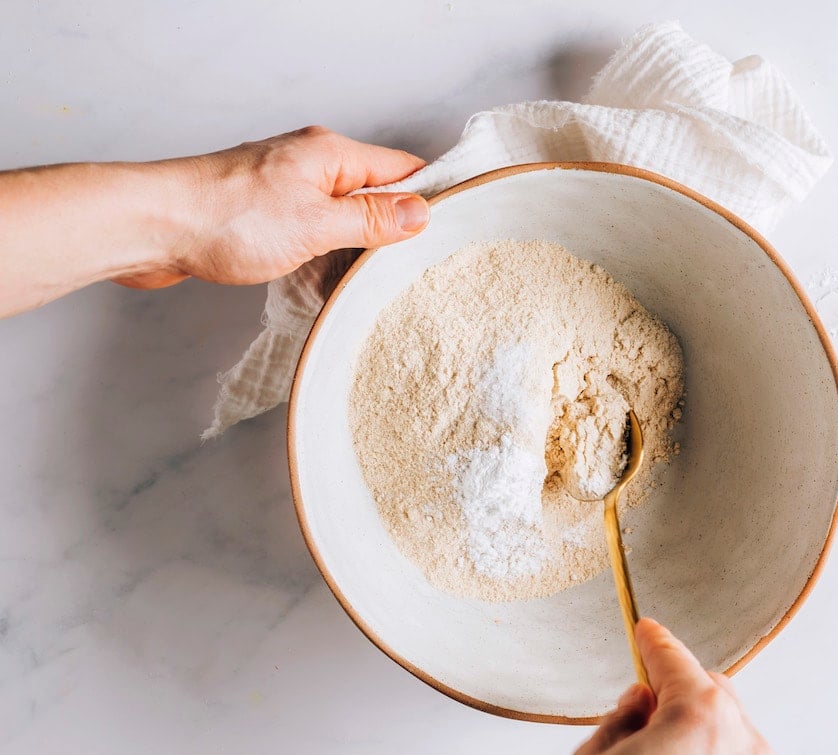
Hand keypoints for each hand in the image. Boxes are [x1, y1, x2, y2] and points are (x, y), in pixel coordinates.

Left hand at [117, 126, 428, 288]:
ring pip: (340, 219)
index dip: (430, 197)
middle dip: (390, 233)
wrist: (152, 227)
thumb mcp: (316, 223)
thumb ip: (371, 219)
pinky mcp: (261, 214)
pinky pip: (310, 234)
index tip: (453, 229)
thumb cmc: (226, 218)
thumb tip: (420, 212)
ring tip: (364, 283)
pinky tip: (321, 284)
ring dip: (352, 251)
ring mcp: (284, 188)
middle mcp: (309, 164)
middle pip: (372, 195)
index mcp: (330, 154)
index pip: (402, 168)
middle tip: (409, 270)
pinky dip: (320, 258)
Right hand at [560, 618, 774, 754]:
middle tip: (641, 705)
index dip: (654, 643)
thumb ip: (623, 719)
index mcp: (699, 717)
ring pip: (728, 727)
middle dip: (678, 690)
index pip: (675, 661)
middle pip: (710, 690)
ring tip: (655, 753)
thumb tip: (639, 702)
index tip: (646, 631)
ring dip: (697, 726)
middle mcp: (740, 743)